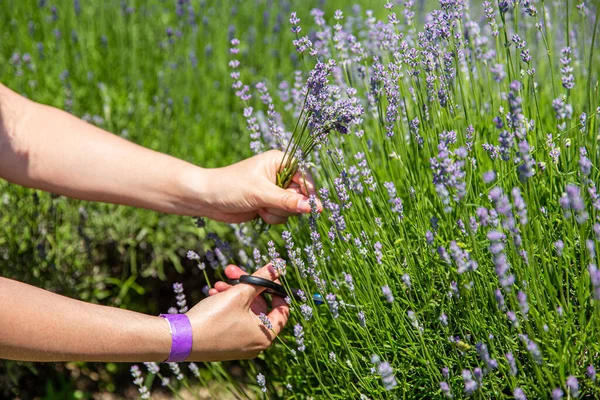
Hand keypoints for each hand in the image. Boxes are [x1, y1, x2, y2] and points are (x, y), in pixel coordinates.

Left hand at [185, 150, 322, 223]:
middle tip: (273, 205)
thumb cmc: (231, 187)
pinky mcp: (269, 203)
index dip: (310, 191)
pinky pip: (282, 215)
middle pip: (301, 194)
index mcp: (279, 161)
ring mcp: (274, 190)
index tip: (314, 208)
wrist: (207, 199)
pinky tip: (259, 213)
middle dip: (289, 204)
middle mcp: (279, 174)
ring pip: (292, 207)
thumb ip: (287, 201)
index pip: (305, 175)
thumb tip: (311, 207)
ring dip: (278, 213)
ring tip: (261, 208)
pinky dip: (272, 217)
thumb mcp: (260, 193)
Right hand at [185, 264, 288, 361]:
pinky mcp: (225, 344)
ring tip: (218, 284)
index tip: (266, 277)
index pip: (283, 310)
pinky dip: (225, 305)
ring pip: (243, 311)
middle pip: (259, 307)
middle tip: (232, 271)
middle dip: (245, 285)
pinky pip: (232, 320)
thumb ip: (262, 278)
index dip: (276, 290)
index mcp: (266, 335)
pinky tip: (213, 294)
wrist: (181, 339)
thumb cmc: (214, 318)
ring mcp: (240, 345)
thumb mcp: (240, 293)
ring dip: (232, 293)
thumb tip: (279, 265)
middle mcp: (256, 344)